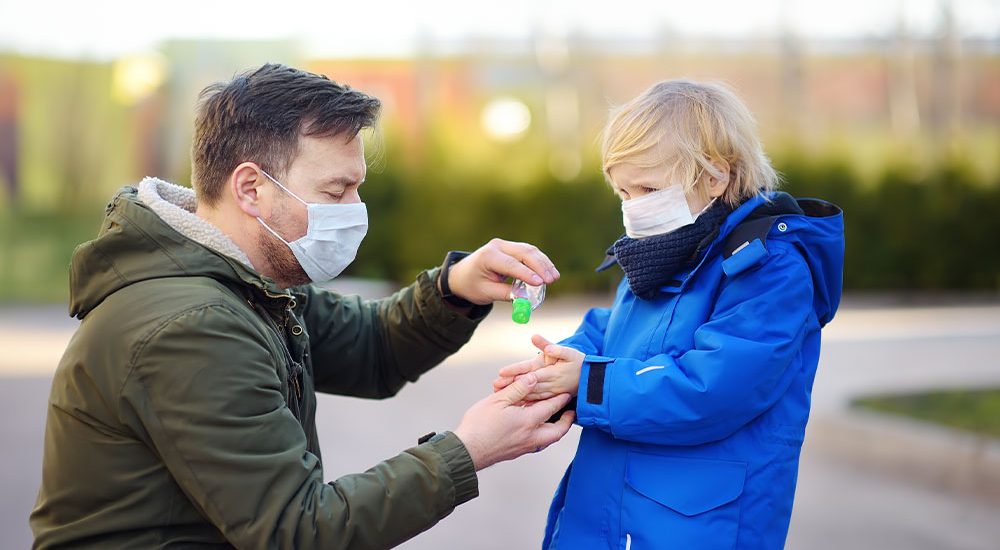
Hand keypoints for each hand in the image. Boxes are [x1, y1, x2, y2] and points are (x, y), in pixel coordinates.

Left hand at [443, 239, 558, 305]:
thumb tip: (526, 300)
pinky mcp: (511, 247)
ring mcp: (504, 245)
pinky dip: (540, 261)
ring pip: (529, 250)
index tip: (541, 283)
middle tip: (552, 280)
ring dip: (543, 263)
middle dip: (540, 266)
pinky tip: (549, 271)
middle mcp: (497, 246)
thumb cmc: (472, 285)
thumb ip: (506, 295)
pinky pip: (528, 252)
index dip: (527, 274)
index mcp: (487, 257)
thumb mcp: (486, 293)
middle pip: (524, 253)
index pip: (510, 264)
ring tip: (554, 277)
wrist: (462, 274)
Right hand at [453, 373, 574, 470]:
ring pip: (548, 440)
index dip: (560, 399)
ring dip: (556, 430)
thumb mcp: (497, 401)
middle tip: (570, 412)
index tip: (567, 393)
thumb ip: (517, 389)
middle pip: (557, 431)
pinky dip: (544, 436)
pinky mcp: (517, 452)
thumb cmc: (479, 426)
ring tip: (557, 421)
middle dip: (566, 421)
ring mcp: (524, 447)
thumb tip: (532, 378)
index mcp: (528, 421)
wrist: (467, 452)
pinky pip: (538, 445)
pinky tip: (537, 431)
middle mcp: (531, 436)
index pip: (551, 408)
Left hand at [494, 335, 583, 400]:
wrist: (591, 380)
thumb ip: (554, 347)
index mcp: (552, 372)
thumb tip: (537, 338)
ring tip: (500, 394)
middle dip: (511, 385)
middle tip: (495, 385)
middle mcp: (550, 384)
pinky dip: (525, 403)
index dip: (516, 372)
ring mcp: (551, 393)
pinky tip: (514, 404)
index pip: (531, 372)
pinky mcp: (551, 398)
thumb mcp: (569, 352)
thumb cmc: (579, 363)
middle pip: (527, 386)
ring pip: (530, 395)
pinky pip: (537, 402)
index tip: (502, 372)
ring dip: (515, 395)